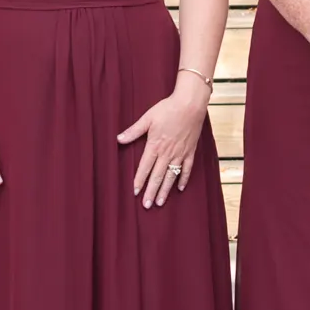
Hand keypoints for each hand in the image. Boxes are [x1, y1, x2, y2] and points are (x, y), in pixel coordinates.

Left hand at [118, 76, 207, 208]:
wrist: (190, 104)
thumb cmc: (168, 109)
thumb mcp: (147, 118)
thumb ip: (134, 131)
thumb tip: (118, 139)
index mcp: (155, 145)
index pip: (145, 167)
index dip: (139, 180)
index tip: (135, 192)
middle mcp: (167, 153)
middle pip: (157, 176)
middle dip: (151, 191)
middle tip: (146, 205)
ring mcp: (180, 153)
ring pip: (171, 176)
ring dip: (165, 190)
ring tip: (160, 202)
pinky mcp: (190, 151)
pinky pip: (187, 168)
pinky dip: (184, 179)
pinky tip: (180, 188)